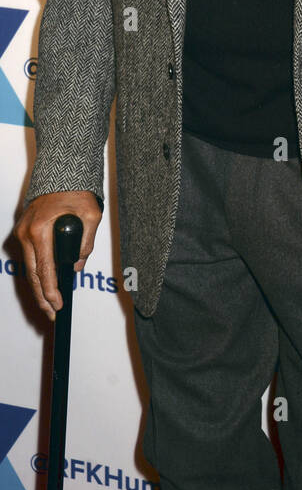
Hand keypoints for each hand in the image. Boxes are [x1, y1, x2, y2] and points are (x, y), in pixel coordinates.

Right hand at [14, 190, 101, 321]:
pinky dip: (37, 273)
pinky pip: (30, 257)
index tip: (57, 305)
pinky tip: (45, 286)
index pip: (45, 268)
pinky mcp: (24, 231)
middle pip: (33, 273)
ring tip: (48, 305)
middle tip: (52, 314)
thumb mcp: (91, 216)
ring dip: (39, 287)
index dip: (51, 290)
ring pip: (30, 268)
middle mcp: (27, 233)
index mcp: (40, 230)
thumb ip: (86, 243)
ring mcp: (22, 232)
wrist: (62, 175)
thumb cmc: (76, 192)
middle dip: (42, 296)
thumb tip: (77, 266)